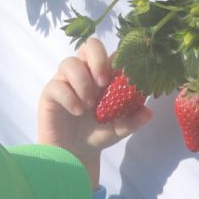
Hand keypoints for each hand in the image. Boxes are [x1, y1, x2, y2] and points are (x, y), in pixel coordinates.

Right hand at [36, 38, 151, 188]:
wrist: (74, 153)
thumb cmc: (96, 134)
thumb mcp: (119, 129)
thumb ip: (133, 121)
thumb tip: (148, 112)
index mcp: (103, 75)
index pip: (110, 53)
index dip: (119, 58)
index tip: (126, 75)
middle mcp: (84, 73)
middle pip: (89, 45)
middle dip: (98, 60)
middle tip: (104, 83)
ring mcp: (65, 81)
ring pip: (70, 63)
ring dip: (82, 82)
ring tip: (89, 105)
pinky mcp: (50, 93)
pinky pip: (57, 85)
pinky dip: (69, 98)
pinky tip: (77, 111)